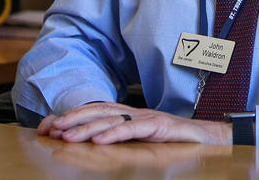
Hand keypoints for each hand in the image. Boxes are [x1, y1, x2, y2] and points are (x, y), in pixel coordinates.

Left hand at [37, 102, 231, 144]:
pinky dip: (114, 134)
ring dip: (86, 127)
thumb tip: (94, 146)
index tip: (49, 125)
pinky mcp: (159, 126)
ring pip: (112, 119)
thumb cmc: (176, 141)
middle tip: (51, 128)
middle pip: (99, 111)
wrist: (209, 138)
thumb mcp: (142, 141)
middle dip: (73, 118)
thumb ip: (121, 140)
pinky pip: (133, 129)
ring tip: (66, 136)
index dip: (73, 115)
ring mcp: (148, 117)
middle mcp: (136, 112)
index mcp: (130, 114)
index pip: (96, 110)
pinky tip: (98, 140)